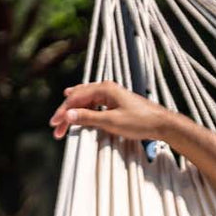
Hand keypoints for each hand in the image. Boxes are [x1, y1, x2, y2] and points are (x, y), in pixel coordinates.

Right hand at [49, 82, 173, 143]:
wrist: (161, 124)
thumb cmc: (139, 122)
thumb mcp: (111, 122)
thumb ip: (88, 118)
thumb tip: (68, 115)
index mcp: (104, 88)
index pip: (76, 98)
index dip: (63, 111)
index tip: (54, 124)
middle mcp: (107, 88)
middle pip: (79, 98)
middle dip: (66, 113)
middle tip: (56, 128)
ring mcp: (111, 94)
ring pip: (86, 100)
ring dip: (74, 112)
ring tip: (63, 122)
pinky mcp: (116, 102)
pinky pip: (94, 103)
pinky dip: (84, 110)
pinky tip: (79, 112)